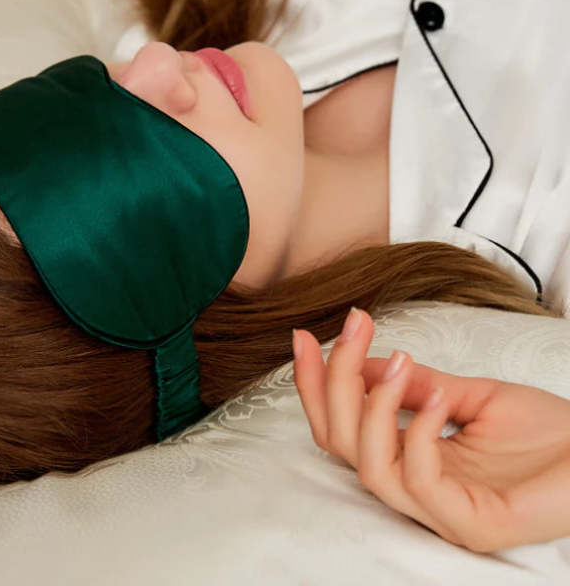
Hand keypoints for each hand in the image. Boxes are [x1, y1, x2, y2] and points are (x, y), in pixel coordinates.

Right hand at [292, 307, 569, 552]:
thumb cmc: (549, 433)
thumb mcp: (469, 393)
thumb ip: (415, 383)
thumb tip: (361, 361)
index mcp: (410, 460)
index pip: (340, 428)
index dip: (315, 383)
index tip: (306, 335)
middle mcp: (415, 488)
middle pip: (339, 443)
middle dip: (333, 380)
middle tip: (353, 327)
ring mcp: (440, 511)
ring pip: (367, 466)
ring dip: (372, 404)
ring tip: (398, 359)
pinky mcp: (469, 524)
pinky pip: (419, 481)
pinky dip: (419, 430)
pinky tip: (439, 396)